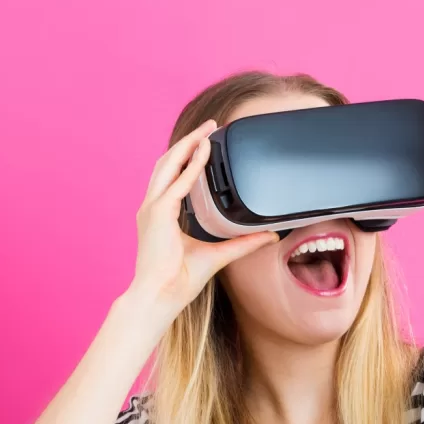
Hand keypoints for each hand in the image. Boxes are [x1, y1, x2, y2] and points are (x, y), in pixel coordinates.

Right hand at [127, 119, 277, 321]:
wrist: (160, 296)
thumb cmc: (179, 280)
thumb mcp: (219, 255)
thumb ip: (244, 243)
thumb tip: (270, 236)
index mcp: (161, 213)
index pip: (173, 175)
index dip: (187, 155)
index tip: (205, 142)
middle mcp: (153, 206)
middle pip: (168, 163)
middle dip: (188, 141)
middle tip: (210, 126)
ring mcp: (152, 209)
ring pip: (169, 165)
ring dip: (188, 145)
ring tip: (207, 131)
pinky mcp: (158, 215)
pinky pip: (178, 184)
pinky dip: (191, 166)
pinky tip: (204, 152)